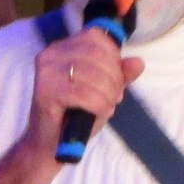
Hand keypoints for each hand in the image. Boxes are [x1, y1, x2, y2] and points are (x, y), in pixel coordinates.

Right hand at [0, 28, 145, 183]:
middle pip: (99, 54)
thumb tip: (137, 62)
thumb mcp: (102, 91)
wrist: (49, 146)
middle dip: (114, 79)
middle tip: (112, 98)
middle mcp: (51, 54)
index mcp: (62, 48)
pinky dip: (99, 105)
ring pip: (95, 74)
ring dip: (108, 95)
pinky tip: (96, 113)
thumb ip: (119, 75)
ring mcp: (46, 72)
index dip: (113, 58)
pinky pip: (86, 94)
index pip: (97, 37)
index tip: (113, 80)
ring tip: (103, 107)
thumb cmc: (74, 116)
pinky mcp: (46, 92)